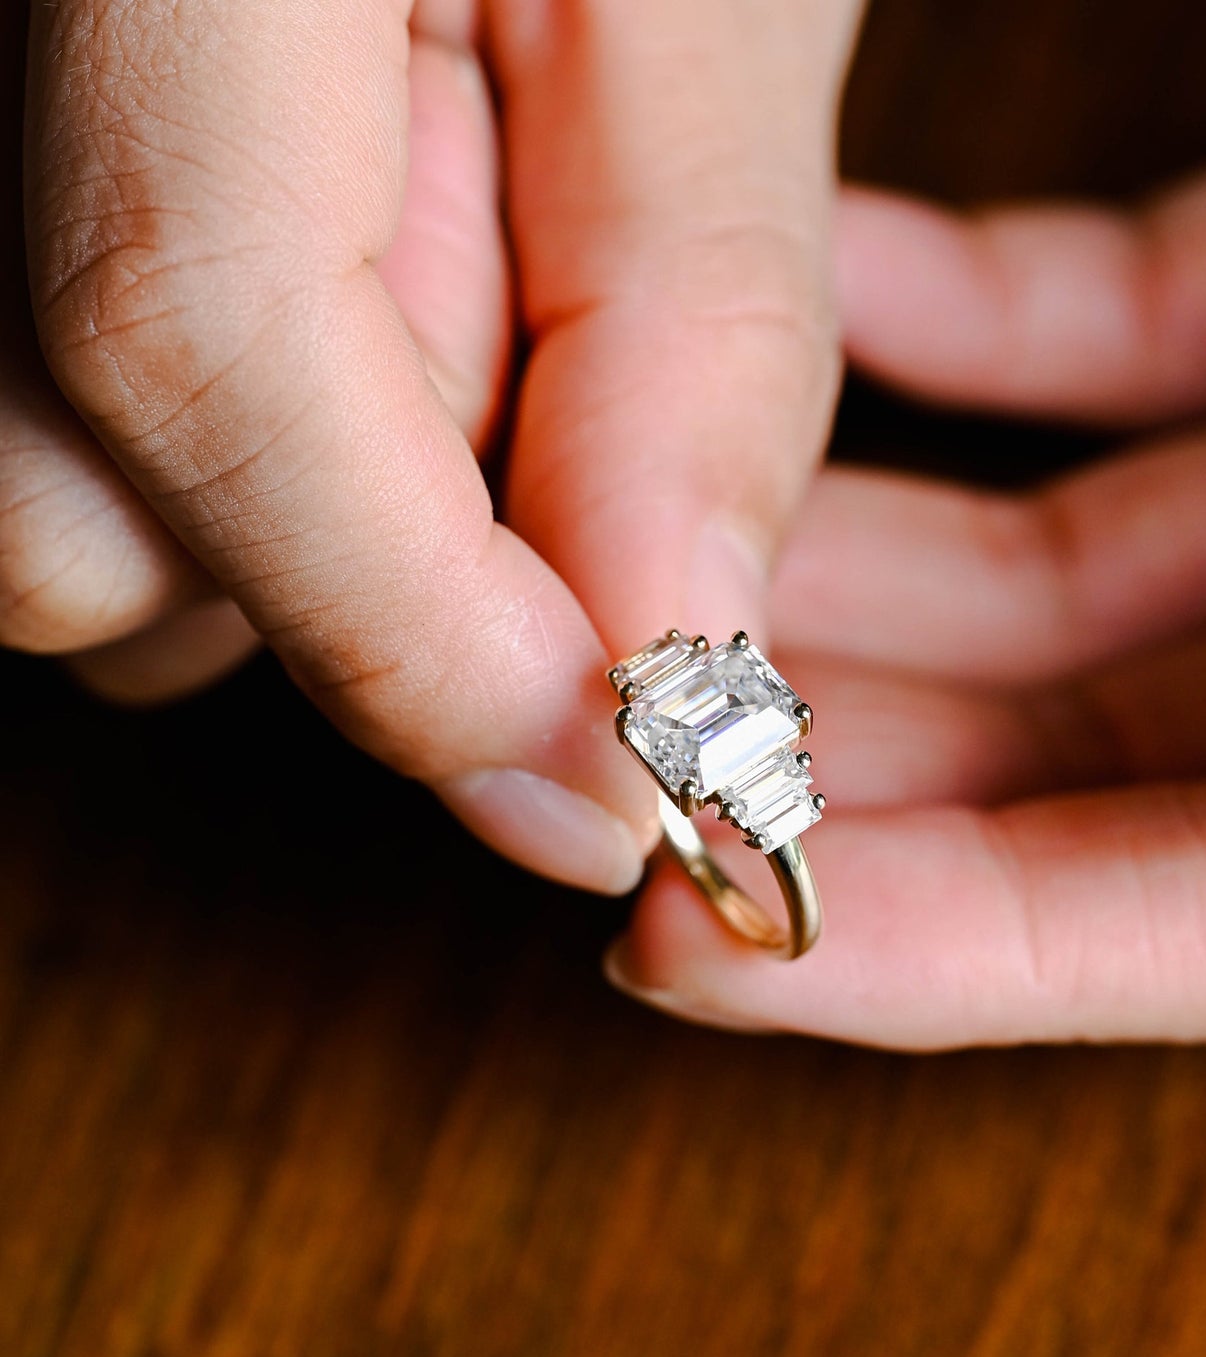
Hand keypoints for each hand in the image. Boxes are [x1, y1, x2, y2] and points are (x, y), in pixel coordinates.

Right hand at [0, 0, 859, 892]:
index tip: (615, 794)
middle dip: (371, 563)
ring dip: (302, 505)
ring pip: (63, 516)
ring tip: (427, 263)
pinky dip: (240, 440)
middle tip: (522, 368)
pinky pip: (57, 433)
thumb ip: (690, 326)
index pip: (189, 348)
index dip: (422, 639)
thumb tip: (664, 663)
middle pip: (84, 529)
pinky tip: (339, 261)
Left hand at [608, 15, 1205, 1045]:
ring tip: (659, 560)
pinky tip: (809, 315)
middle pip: (1105, 756)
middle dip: (857, 762)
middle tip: (629, 746)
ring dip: (866, 562)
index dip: (954, 954)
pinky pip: (1121, 325)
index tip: (690, 942)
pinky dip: (965, 323)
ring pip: (1075, 560)